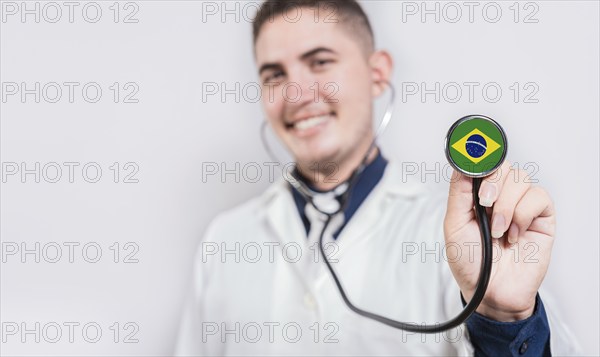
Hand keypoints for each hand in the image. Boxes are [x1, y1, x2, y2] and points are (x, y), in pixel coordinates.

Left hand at [444, 161, 554, 321]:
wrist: (491, 291)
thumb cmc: (471, 262)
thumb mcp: (454, 225)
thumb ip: (459, 193)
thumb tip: (463, 164)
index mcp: (477, 195)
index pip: (482, 164)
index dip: (480, 158)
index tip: (473, 159)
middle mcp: (500, 196)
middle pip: (503, 165)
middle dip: (492, 183)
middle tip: (485, 204)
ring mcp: (522, 205)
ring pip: (520, 178)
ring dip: (506, 205)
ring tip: (498, 231)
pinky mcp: (542, 217)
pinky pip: (538, 196)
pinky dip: (522, 215)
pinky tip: (514, 235)